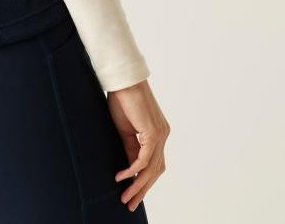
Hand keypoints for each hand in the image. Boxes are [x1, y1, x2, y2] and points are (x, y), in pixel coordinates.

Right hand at [106, 79, 169, 211]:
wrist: (123, 81)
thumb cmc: (122, 100)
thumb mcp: (125, 130)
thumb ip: (130, 148)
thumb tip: (131, 169)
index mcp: (158, 133)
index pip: (154, 164)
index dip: (144, 180)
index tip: (131, 193)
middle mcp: (163, 135)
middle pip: (156, 170)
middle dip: (143, 189)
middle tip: (130, 204)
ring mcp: (160, 134)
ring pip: (151, 169)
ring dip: (138, 185)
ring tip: (125, 197)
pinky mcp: (153, 133)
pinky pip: (143, 159)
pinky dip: (133, 170)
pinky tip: (122, 177)